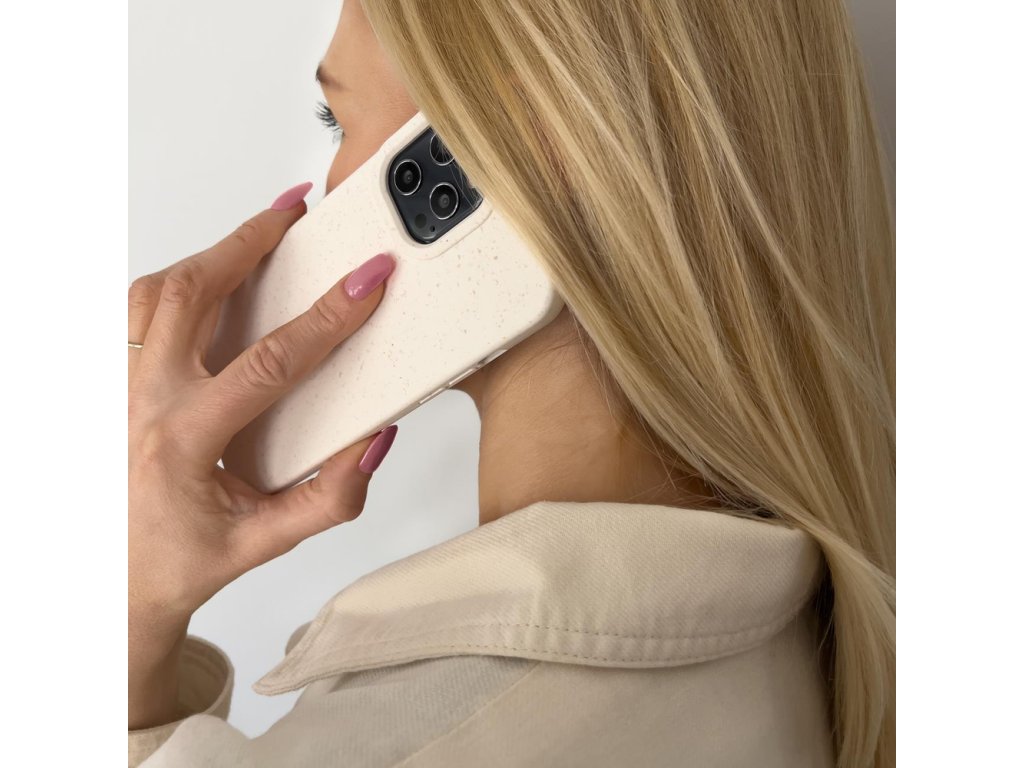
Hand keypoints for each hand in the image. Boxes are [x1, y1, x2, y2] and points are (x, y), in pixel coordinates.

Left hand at [128, 183, 397, 727]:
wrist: (112, 582)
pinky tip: (211, 279)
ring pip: (154, 292)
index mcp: (183, 442)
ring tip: (257, 233)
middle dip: (251, 242)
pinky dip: (178, 281)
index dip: (327, 317)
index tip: (366, 283)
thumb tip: (373, 439)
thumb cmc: (182, 560)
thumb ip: (331, 497)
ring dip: (210, 255)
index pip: (268, 363)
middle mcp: (141, 403)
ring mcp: (117, 387)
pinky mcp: (110, 381)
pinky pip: (137, 311)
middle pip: (192, 294)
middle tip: (296, 213)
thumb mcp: (267, 542)